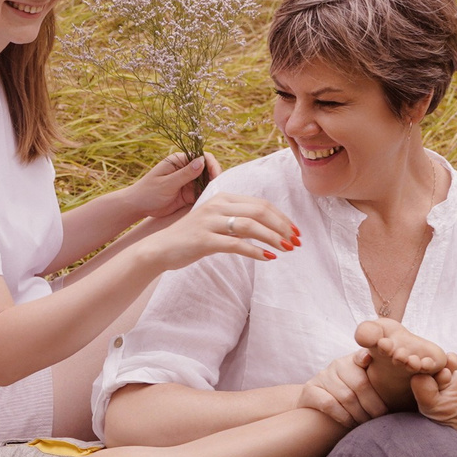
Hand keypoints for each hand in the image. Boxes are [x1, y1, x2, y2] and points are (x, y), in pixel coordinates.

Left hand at [115, 150, 214, 223]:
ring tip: (214, 197)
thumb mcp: (167, 183)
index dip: (212, 165)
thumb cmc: (148, 192)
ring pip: (207, 182)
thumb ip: (185, 174)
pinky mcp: (189, 194)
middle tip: (217, 189)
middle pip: (207, 169)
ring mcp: (189, 182)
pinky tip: (209, 202)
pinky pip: (202, 193)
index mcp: (179, 160)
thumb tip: (202, 161)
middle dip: (214, 177)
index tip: (216, 176)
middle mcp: (186, 169)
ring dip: (212, 188)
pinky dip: (207, 196)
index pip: (202, 157)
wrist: (138, 206)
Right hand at [148, 191, 298, 269]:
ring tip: (287, 249)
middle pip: (259, 211)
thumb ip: (238, 220)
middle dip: (282, 226)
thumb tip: (267, 228)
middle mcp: (217, 205)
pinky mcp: (204, 240)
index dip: (282, 217)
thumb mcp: (216, 222)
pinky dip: (255, 251)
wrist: (160, 249)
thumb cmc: (191, 238)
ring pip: (250, 226)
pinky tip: (267, 258)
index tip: (295, 231)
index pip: (260, 203)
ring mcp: (209, 222)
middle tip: (296, 241)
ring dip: (273, 238)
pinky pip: (235, 244)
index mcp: (222, 198)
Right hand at [300, 351, 381, 427]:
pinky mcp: (310, 390)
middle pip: (360, 383)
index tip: (371, 362)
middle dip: (374, 404)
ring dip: (360, 414)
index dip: (368, 358)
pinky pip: (329, 404)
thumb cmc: (356, 399)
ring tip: (368, 424)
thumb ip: (387, 383)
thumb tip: (413, 385)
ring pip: (346, 396)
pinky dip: (343, 416)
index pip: (364, 355)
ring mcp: (323, 376)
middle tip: (381, 418)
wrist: (319, 405)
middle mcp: (339, 364)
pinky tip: (351, 423)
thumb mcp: (371, 387)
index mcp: (357, 360)